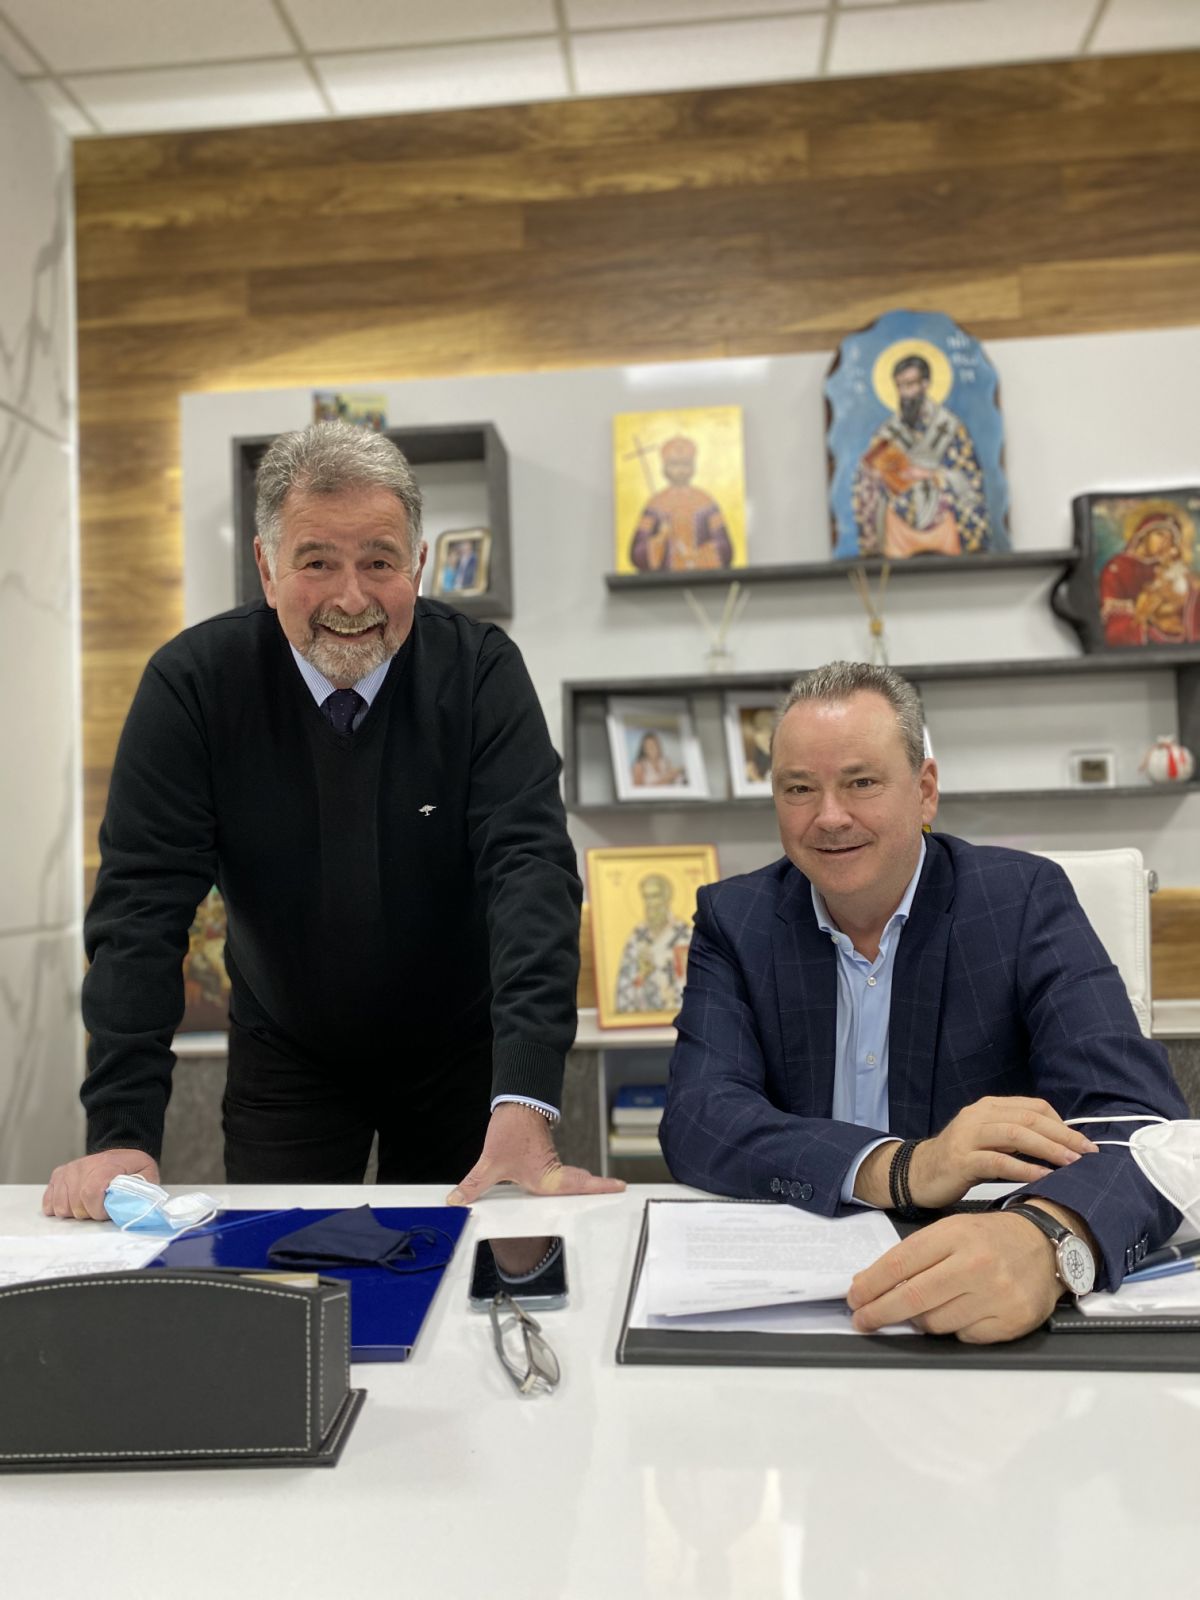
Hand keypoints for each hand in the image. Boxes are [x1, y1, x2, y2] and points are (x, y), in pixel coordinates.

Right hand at [42, 1149, 159, 1220]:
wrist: (119, 1154)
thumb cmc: (132, 1168)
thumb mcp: (146, 1174)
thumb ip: (141, 1190)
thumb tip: (132, 1208)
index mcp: (106, 1165)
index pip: (91, 1192)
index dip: (97, 1210)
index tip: (106, 1212)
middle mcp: (83, 1165)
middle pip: (75, 1204)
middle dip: (88, 1213)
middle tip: (100, 1209)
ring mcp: (69, 1170)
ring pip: (60, 1206)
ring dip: (74, 1212)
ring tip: (88, 1206)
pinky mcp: (58, 1175)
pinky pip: (49, 1201)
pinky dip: (59, 1208)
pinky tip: (73, 1205)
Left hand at [445, 1103, 625, 1205]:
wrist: (516, 1101)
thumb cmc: (511, 1129)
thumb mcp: (490, 1161)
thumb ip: (474, 1184)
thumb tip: (456, 1201)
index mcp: (547, 1178)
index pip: (579, 1186)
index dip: (600, 1188)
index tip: (620, 1187)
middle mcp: (553, 1173)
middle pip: (582, 1185)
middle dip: (599, 1191)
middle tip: (619, 1194)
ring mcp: (551, 1164)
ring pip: (573, 1178)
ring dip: (585, 1186)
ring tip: (602, 1194)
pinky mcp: (545, 1157)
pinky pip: (563, 1173)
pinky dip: (572, 1179)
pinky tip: (570, 1185)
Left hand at [847, 1211, 1061, 1343]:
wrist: (1045, 1243)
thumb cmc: (990, 1238)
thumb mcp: (951, 1231)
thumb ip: (915, 1256)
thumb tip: (871, 1286)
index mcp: (955, 1235)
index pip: (900, 1264)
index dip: (870, 1286)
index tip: (854, 1299)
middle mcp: (976, 1264)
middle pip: (912, 1297)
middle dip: (879, 1312)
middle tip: (862, 1320)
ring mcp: (996, 1294)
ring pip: (936, 1323)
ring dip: (920, 1320)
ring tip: (923, 1309)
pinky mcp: (1012, 1320)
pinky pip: (964, 1336)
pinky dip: (955, 1328)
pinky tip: (961, 1312)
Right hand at [909, 1095, 1098, 1208]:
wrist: (918, 1173)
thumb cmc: (960, 1159)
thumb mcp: (989, 1141)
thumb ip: (1016, 1137)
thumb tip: (1060, 1146)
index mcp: (988, 1107)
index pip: (1033, 1107)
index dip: (1062, 1124)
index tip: (1083, 1144)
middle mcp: (978, 1115)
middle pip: (1028, 1118)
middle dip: (1063, 1136)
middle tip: (1087, 1153)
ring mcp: (968, 1136)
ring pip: (1015, 1134)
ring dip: (1048, 1148)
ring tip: (1071, 1163)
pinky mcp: (961, 1159)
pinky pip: (998, 1161)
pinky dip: (1024, 1167)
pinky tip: (1043, 1176)